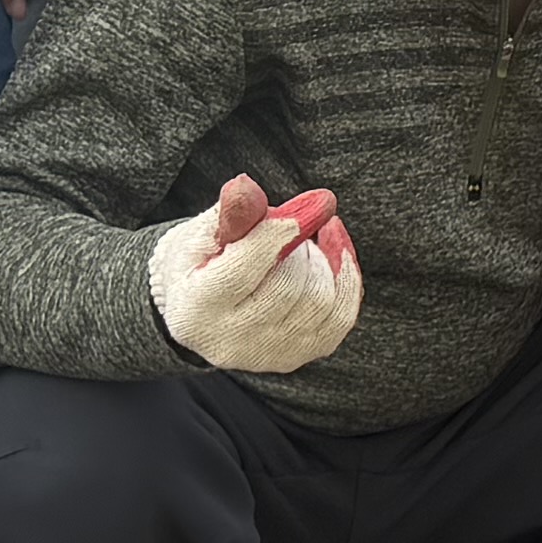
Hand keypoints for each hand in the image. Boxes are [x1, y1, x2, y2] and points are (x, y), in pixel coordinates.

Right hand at [149, 174, 362, 374]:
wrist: (200, 305)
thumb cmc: (200, 260)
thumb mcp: (202, 232)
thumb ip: (227, 213)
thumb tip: (245, 186)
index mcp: (196, 310)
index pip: (245, 270)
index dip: (283, 231)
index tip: (317, 200)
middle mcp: (231, 343)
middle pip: (289, 286)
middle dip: (301, 244)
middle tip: (293, 222)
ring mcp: (268, 356)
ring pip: (321, 301)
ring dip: (322, 258)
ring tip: (301, 242)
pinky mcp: (298, 355)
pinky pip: (341, 317)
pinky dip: (346, 277)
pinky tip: (335, 250)